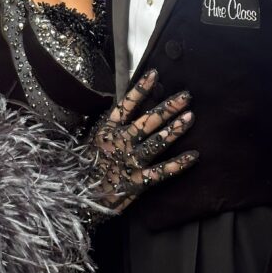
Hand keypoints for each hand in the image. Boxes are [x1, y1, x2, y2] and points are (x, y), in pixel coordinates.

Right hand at [88, 70, 196, 210]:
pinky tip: (194, 156)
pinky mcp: (138, 181)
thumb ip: (107, 129)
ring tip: (190, 117)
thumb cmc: (83, 169)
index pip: (126, 105)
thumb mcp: (91, 143)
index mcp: (108, 131)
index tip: (154, 74)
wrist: (77, 198)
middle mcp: (121, 142)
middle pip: (148, 121)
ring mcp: (130, 161)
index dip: (140, 90)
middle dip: (168, 108)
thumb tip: (120, 112)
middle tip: (186, 96)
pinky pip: (162, 171)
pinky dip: (179, 164)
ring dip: (175, 129)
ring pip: (156, 142)